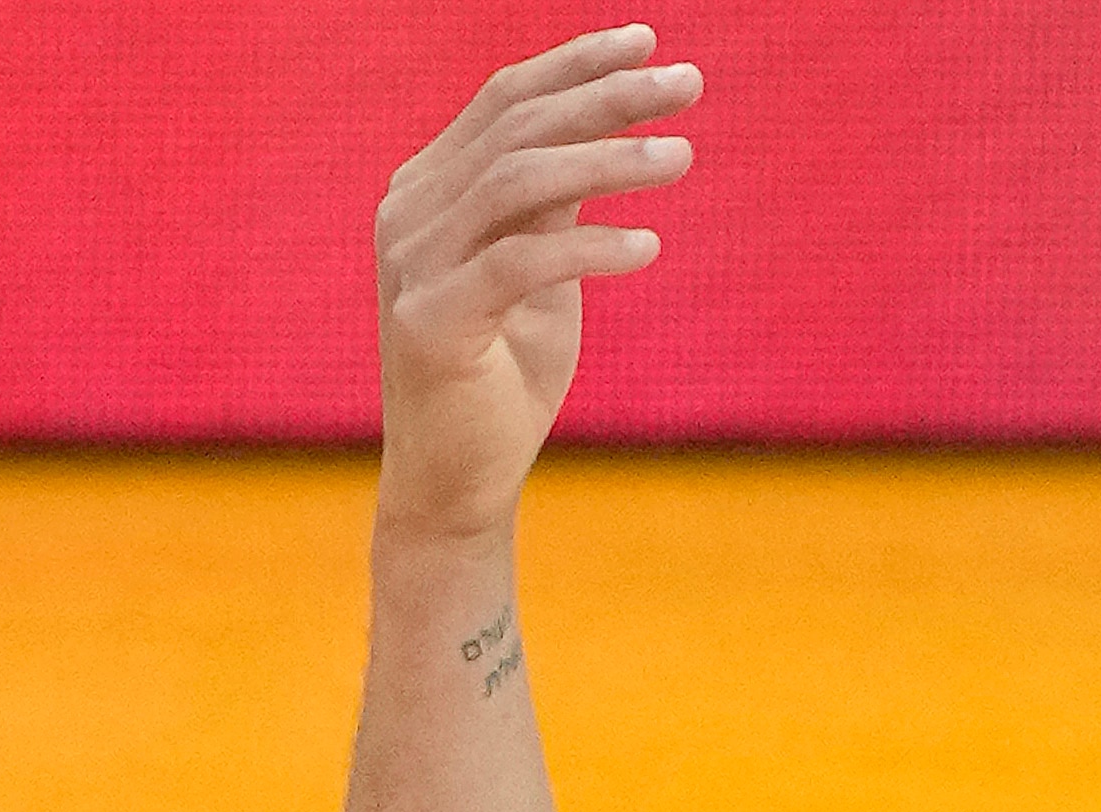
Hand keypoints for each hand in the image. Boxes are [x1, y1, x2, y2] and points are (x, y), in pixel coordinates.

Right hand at [373, 27, 702, 546]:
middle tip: (692, 87)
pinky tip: (648, 247)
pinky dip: (590, 248)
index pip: (504, 100)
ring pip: (517, 181)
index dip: (576, 64)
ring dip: (610, 161)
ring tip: (683, 157)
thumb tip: (611, 130)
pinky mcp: (431, 323)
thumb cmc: (504, 371)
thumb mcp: (539, 271)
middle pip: (518, 126)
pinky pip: (518, 263)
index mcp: (428, 189)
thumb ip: (555, 203)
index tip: (651, 42)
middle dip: (610, 97)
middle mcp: (408, 213)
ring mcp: (411, 265)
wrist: (459, 479)